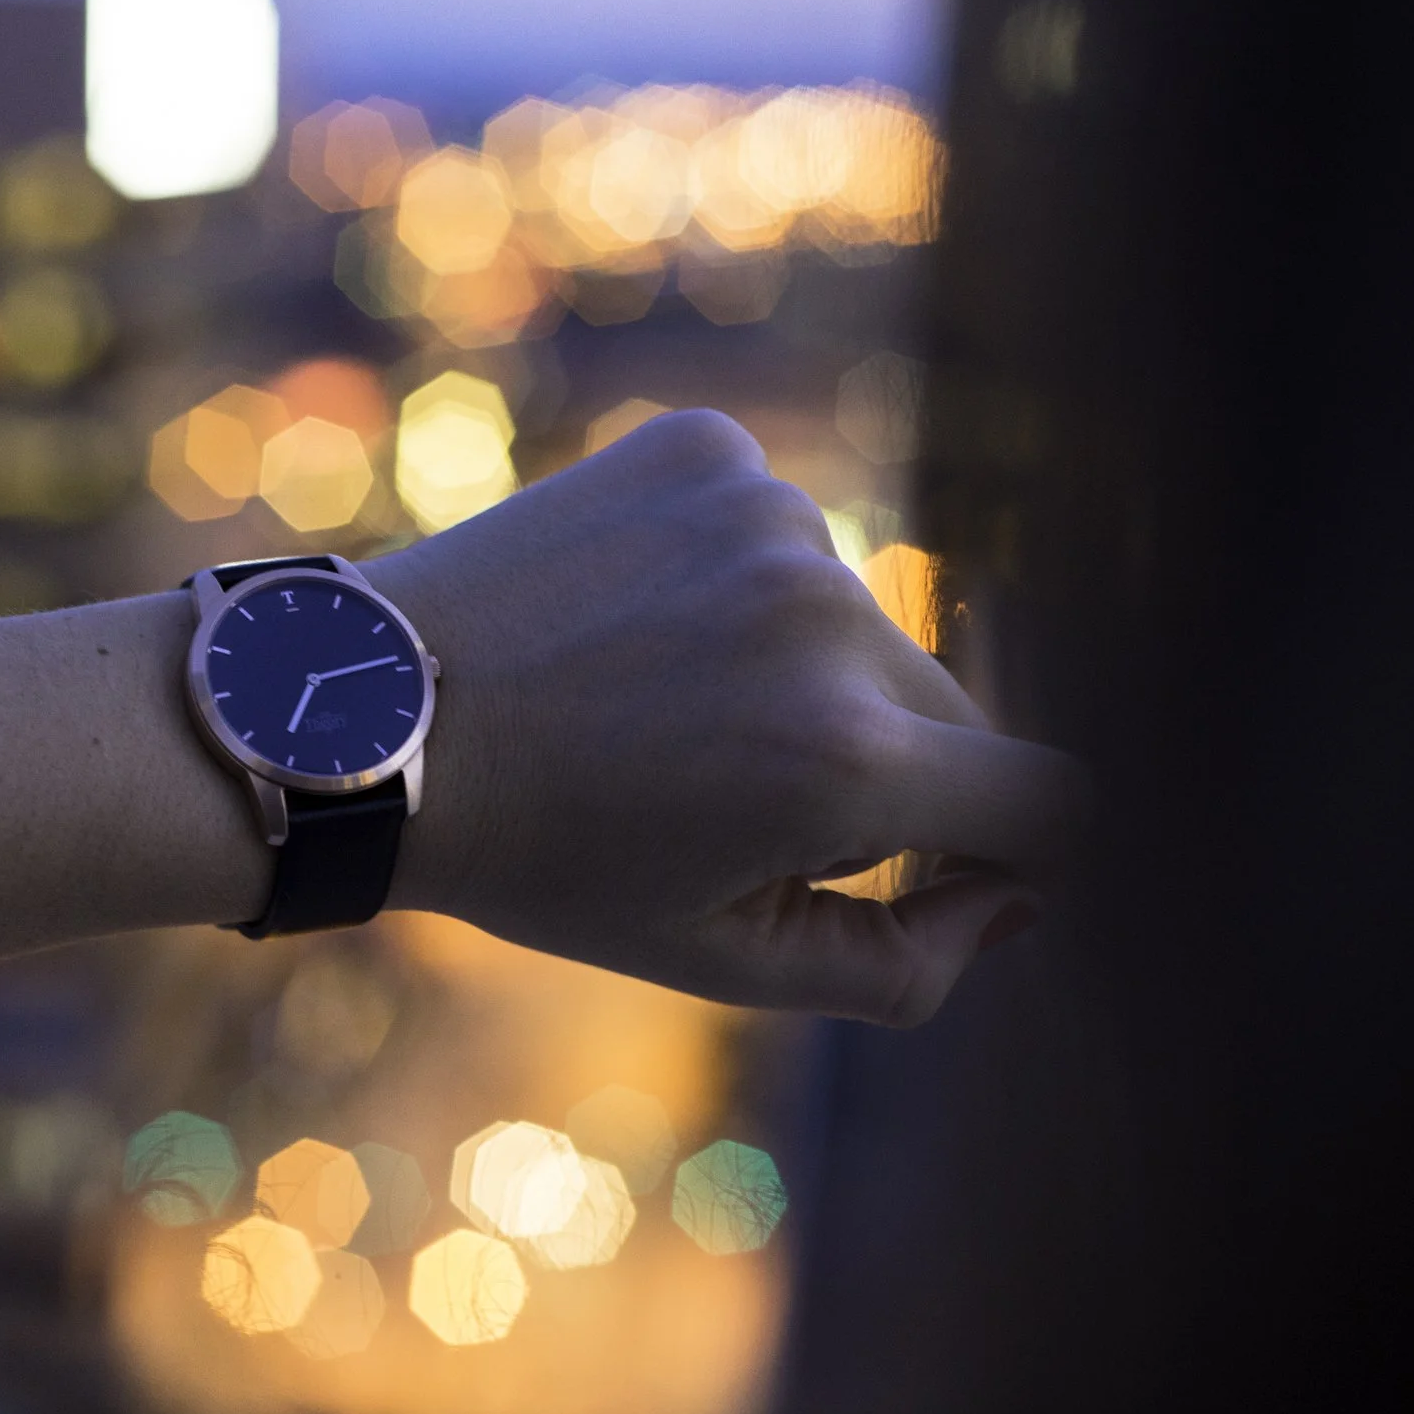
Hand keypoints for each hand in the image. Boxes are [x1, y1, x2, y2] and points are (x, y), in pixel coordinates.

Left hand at [363, 410, 1082, 1025]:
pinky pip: (781, 536)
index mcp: (846, 759)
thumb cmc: (544, 858)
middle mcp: (828, 614)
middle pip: (946, 713)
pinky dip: (736, 586)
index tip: (955, 871)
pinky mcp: (710, 449)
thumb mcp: (720, 958)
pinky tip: (632, 626)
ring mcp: (769, 513)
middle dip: (877, 774)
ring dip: (800, 675)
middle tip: (728, 804)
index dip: (1019, 853)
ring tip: (655, 712)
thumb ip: (901, 965)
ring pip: (857, 622)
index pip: (1049, 801)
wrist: (364, 714)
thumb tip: (1016, 902)